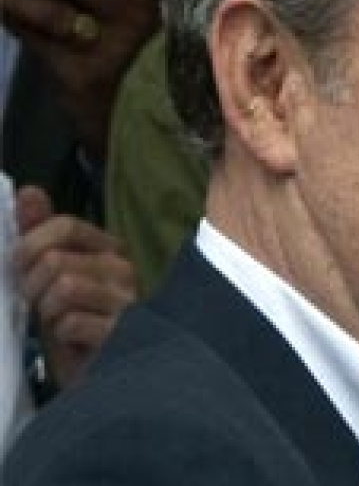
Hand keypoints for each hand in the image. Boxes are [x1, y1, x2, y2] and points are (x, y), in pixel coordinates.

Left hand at [0, 0, 157, 159]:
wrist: (153, 138)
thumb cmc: (147, 76)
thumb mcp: (147, 35)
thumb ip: (124, 2)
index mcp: (148, 5)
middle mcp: (129, 23)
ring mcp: (102, 50)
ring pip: (50, 13)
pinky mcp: (76, 77)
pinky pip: (34, 41)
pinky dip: (13, 22)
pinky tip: (1, 9)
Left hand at [13, 187, 136, 387]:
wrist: (101, 377)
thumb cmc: (75, 328)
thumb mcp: (51, 278)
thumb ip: (39, 234)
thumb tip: (28, 192)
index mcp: (109, 251)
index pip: (65, 225)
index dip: (31, 245)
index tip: (21, 268)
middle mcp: (123, 271)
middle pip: (55, 259)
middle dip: (32, 285)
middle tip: (38, 305)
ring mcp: (126, 301)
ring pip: (62, 286)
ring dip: (46, 311)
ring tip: (55, 325)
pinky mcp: (121, 332)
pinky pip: (70, 321)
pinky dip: (60, 335)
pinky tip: (73, 342)